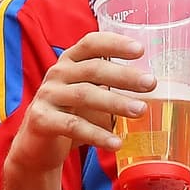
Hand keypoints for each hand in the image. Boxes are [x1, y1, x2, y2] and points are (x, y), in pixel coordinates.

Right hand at [7, 31, 154, 175]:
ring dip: (116, 102)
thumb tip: (152, 89)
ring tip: (140, 110)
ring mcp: (47, 95)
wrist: (36, 146)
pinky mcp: (41, 120)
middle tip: (150, 83)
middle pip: (93, 69)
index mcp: (69, 62)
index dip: (115, 44)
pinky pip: (73, 125)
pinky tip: (116, 143)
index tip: (140, 50)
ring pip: (85, 95)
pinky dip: (98, 135)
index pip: (91, 43)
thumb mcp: (88, 94)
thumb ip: (110, 86)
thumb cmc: (69, 114)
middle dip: (124, 75)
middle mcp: (57, 74)